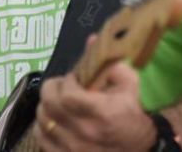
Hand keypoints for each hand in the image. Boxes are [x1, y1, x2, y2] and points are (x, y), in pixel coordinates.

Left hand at [33, 61, 156, 151]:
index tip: (74, 78)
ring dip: (47, 107)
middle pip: (48, 106)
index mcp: (100, 113)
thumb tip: (93, 40)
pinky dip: (44, 127)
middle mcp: (83, 133)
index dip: (66, 82)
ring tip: (58, 103)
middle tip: (62, 87)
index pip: (67, 94)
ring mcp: (71, 149)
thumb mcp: (131, 86)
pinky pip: (41, 139)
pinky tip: (56, 121)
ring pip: (41, 121)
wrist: (140, 150)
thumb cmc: (133, 117)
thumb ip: (111, 64)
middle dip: (52, 90)